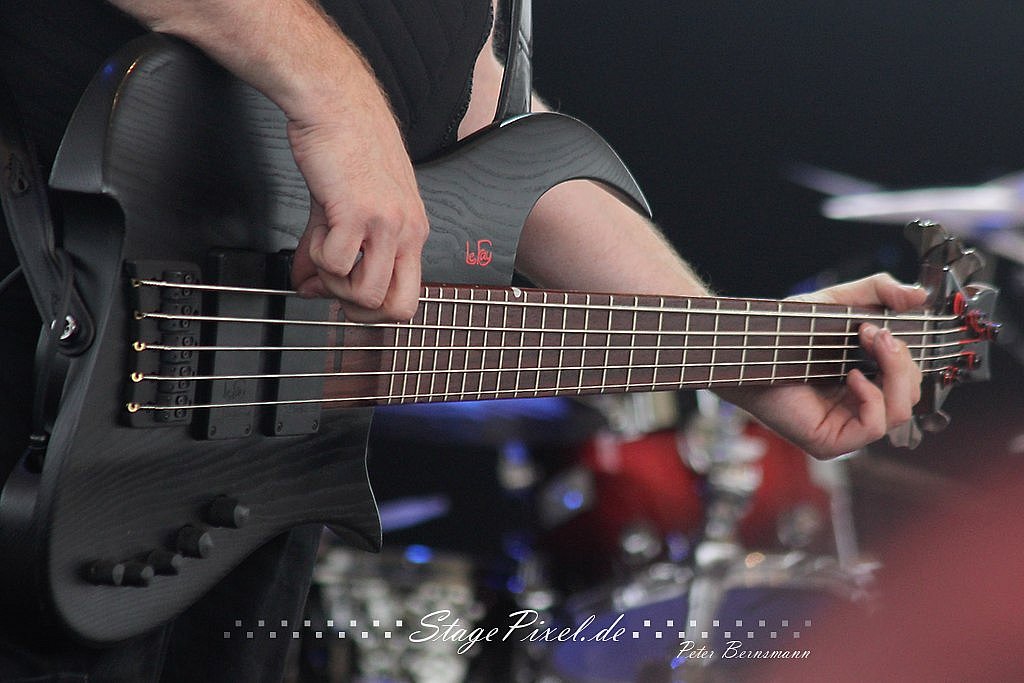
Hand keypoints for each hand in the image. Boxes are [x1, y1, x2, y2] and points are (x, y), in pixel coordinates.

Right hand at [109, 0, 429, 321]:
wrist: (335, 101)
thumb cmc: (347, 144)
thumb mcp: (351, 203)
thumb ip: (335, 247)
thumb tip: (309, 285)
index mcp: (412, 231)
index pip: (409, 299)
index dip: (371, 309)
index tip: (342, 293)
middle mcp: (408, 231)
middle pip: (398, 309)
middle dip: (357, 311)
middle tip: (331, 289)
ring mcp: (386, 224)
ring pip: (365, 295)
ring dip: (333, 284)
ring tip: (321, 252)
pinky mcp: (358, 212)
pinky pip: (334, 264)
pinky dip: (315, 257)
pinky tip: (316, 230)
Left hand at [718, 273, 928, 458]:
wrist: (750, 347)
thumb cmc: (786, 332)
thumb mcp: (840, 303)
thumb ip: (879, 292)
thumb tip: (919, 295)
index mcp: (866, 385)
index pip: (910, 381)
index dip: (908, 355)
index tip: (885, 326)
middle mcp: (857, 410)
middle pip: (911, 396)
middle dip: (902, 360)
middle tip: (875, 332)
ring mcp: (845, 429)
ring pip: (900, 412)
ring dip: (893, 373)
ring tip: (869, 343)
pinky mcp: (830, 441)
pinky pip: (873, 426)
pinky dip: (872, 398)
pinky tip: (852, 376)